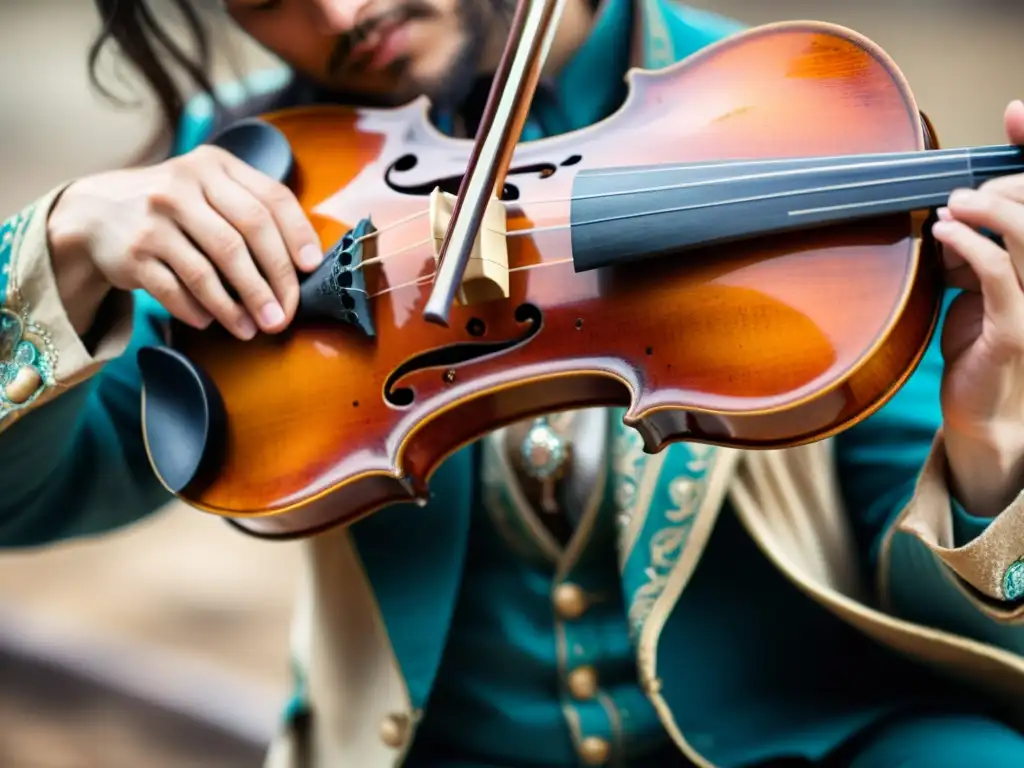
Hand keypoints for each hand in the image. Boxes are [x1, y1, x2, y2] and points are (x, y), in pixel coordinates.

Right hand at [47, 145, 322, 339]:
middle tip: (284, 315)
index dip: (297, 235)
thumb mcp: (211, 188)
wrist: (97, 212)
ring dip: (237, 307)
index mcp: (215, 165)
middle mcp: (183, 186)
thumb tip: (305, 262)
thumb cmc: (176, 207)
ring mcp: (154, 218)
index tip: (311, 268)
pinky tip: (212, 323)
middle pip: (244, 237)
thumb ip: (253, 208)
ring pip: (208, 270)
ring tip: (253, 330)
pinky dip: (197, 310)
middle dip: (272, 281)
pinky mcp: (132, 252)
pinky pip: (174, 289)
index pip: (270, 199)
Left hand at [931, 99, 1023, 515]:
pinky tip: (944, 231)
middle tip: (963, 191)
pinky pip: (1000, 273)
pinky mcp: (1015, 329)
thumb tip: (948, 218)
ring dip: (988, 207)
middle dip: (1004, 185)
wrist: (982, 416)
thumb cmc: (978, 352)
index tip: (1013, 114)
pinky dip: (968, 243)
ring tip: (953, 205)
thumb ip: (971, 253)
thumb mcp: (974, 292)